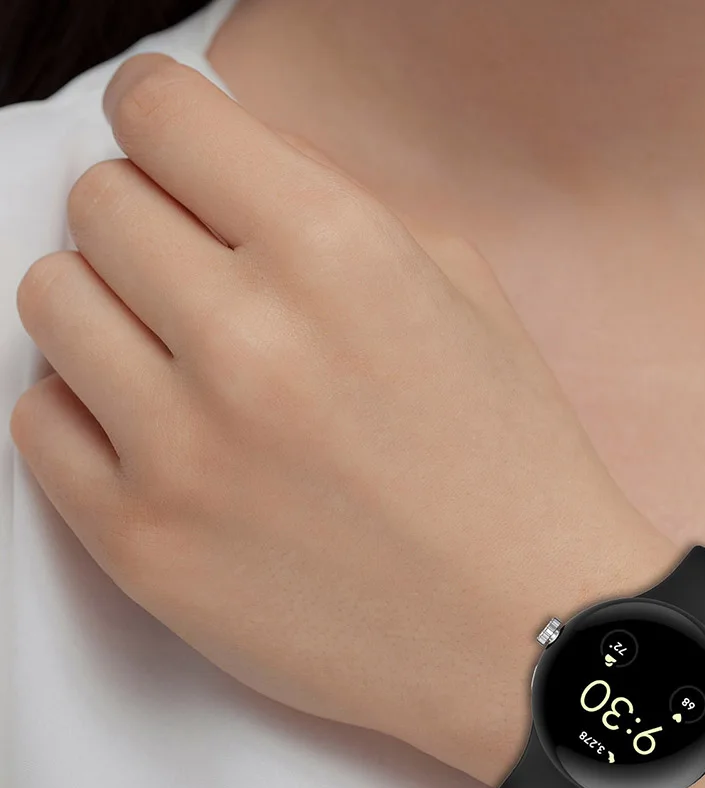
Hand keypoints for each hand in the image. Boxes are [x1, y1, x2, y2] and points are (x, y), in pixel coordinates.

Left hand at [10, 54, 675, 782]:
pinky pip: (38, 422)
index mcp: (338, 255)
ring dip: (110, 310)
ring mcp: (182, 451)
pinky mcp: (142, 546)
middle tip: (201, 271)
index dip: (165, 118)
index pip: (160, 113)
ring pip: (49, 301)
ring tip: (179, 356)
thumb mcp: (464, 296)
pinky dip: (87, 410)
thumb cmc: (511, 466)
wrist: (527, 629)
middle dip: (148, 218)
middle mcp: (248, 340)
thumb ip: (335, 211)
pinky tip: (162, 433)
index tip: (175, 146)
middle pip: (99, 204)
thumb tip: (223, 178)